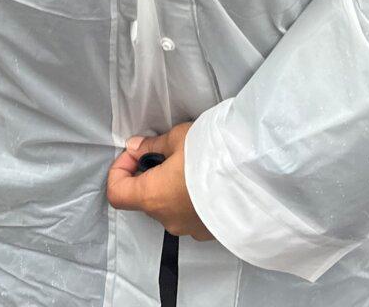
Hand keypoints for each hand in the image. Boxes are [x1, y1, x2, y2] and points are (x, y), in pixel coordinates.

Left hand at [106, 123, 212, 241]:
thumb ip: (152, 145)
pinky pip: (189, 214)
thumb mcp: (178, 137)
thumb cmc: (209, 153)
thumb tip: (135, 148)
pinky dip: (189, 199)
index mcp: (152, 196)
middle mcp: (165, 219)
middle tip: (167, 152)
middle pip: (144, 199)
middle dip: (149, 175)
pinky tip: (207, 181)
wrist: (251, 176)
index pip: (117, 194)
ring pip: (168, 207)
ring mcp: (187, 229)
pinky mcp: (206, 232)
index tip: (136, 153)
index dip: (119, 170)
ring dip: (171, 188)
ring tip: (192, 164)